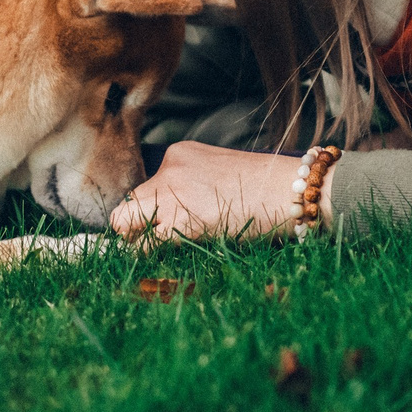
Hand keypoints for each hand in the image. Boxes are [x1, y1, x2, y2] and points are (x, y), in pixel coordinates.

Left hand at [110, 143, 319, 241]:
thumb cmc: (265, 188)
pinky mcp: (179, 221)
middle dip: (135, 224)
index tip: (160, 225)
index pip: (147, 186)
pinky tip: (164, 258)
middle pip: (129, 202)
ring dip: (134, 239)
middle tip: (150, 241)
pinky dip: (147, 255)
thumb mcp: (222, 172)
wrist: (287, 191)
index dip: (151, 210)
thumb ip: (194, 184)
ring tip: (154, 250)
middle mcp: (169, 169)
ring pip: (124, 221)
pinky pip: (143, 244)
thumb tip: (176, 213)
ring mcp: (171, 194)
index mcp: (180, 154)